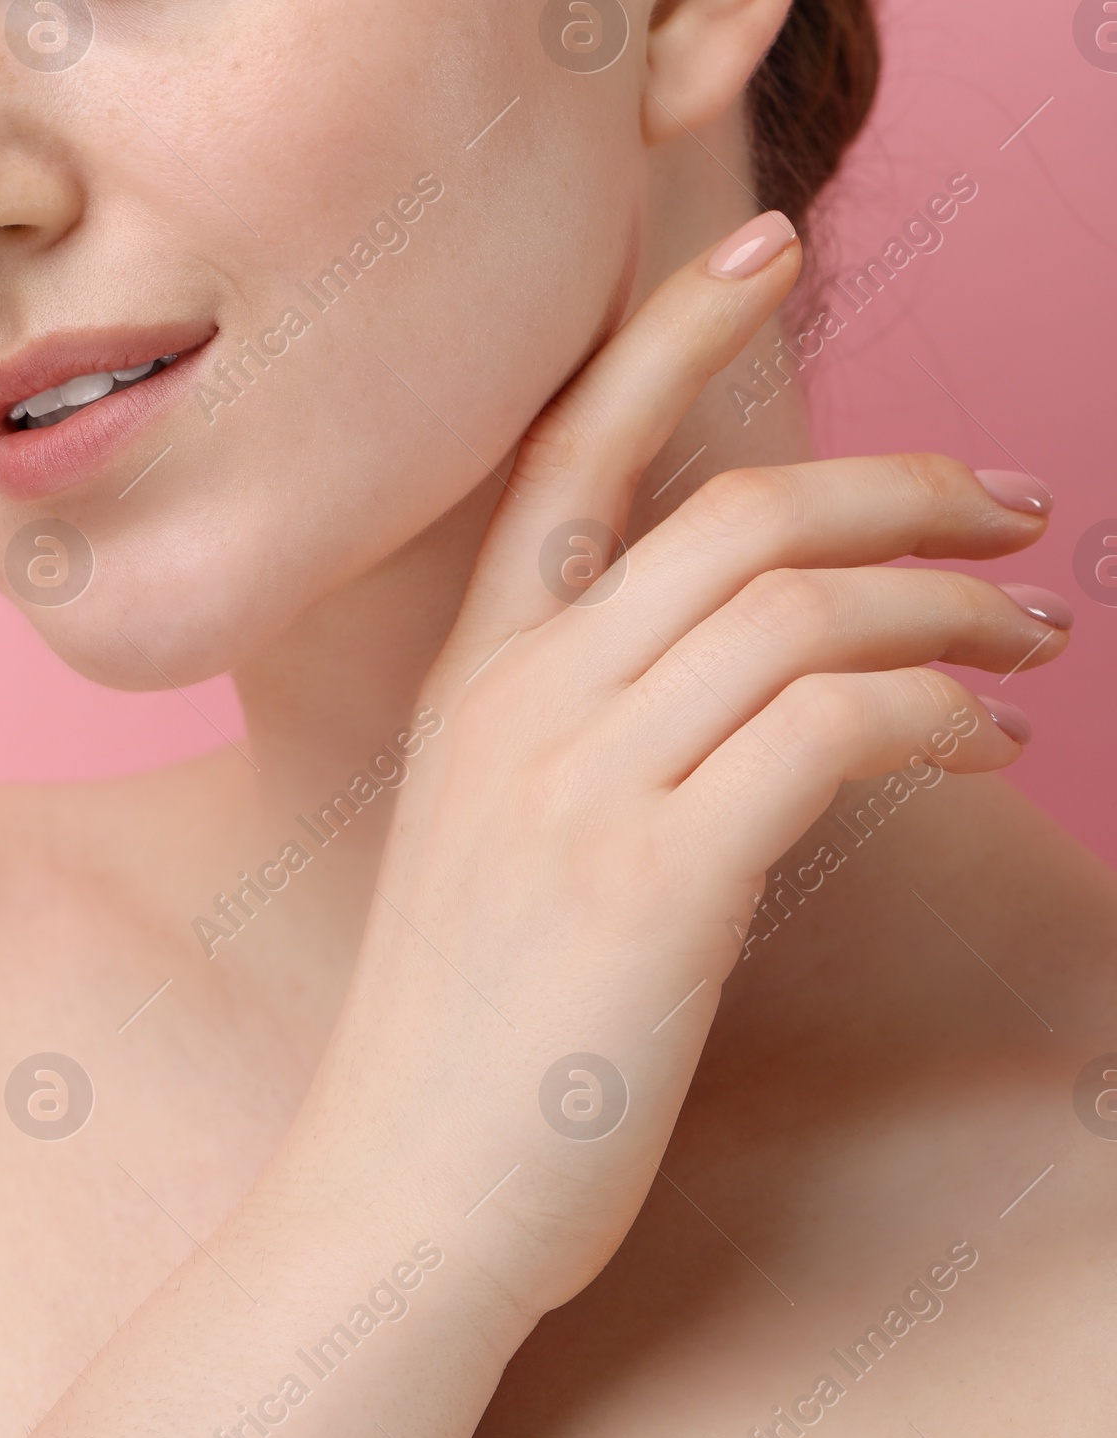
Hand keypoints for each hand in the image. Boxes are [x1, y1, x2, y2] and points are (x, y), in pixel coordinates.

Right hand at [303, 210, 1064, 1323]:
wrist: (398, 1195)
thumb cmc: (472, 1017)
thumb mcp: (496, 821)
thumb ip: (587, 713)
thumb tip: (749, 647)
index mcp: (475, 667)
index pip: (574, 444)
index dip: (673, 328)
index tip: (768, 242)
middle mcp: (519, 696)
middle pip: (735, 511)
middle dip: (901, 483)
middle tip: (1017, 502)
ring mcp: (580, 782)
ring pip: (794, 604)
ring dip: (949, 600)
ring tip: (1039, 633)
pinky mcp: (653, 880)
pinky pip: (829, 729)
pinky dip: (931, 711)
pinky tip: (980, 743)